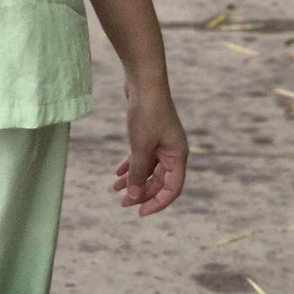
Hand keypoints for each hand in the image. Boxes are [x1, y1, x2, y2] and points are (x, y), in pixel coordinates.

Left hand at [112, 78, 187, 216]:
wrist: (143, 81)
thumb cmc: (147, 113)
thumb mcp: (141, 147)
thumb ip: (139, 173)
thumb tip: (135, 196)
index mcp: (178, 156)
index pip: (172, 189)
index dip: (157, 203)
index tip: (140, 212)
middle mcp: (172, 151)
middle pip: (159, 181)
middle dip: (141, 193)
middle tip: (122, 202)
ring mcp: (161, 142)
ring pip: (149, 169)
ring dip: (134, 180)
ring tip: (115, 190)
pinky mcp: (150, 134)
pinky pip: (142, 157)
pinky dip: (131, 166)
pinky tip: (117, 173)